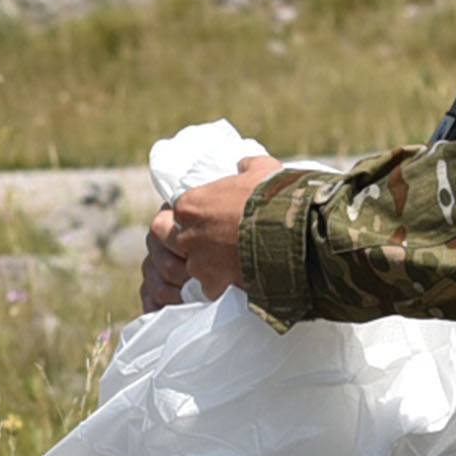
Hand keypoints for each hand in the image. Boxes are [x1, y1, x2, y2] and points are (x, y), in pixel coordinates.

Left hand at [140, 154, 276, 311]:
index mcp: (191, 204)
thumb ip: (246, 167)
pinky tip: (229, 284)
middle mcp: (187, 234)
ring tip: (216, 267)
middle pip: (162, 240)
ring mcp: (197, 262)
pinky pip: (205, 289)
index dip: (186, 217)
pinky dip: (216, 288)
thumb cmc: (275, 196)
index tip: (201, 220)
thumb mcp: (262, 170)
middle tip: (198, 244)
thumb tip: (242, 166)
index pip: (173, 211)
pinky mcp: (213, 285)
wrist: (293, 231)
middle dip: (175, 242)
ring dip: (197, 268)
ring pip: (182, 268)